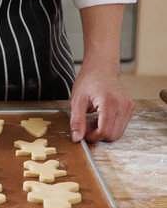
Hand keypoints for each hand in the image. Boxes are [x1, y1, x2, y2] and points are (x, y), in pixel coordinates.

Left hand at [71, 4, 134, 142]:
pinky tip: (100, 118)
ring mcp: (129, 107)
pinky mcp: (131, 109)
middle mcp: (123, 106)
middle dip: (97, 135)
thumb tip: (77, 138)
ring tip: (92, 120)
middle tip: (86, 125)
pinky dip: (110, 127)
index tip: (83, 132)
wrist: (101, 68)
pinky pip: (121, 126)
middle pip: (112, 135)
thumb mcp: (77, 101)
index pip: (104, 132)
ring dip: (103, 132)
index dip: (92, 137)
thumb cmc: (89, 81)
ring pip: (117, 133)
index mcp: (109, 103)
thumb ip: (77, 121)